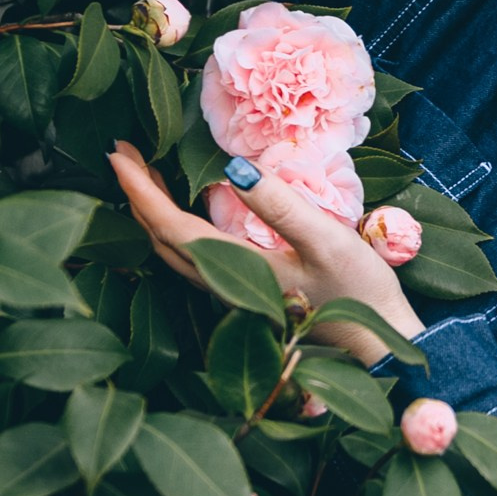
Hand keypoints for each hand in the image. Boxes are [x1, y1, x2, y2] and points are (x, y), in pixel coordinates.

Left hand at [108, 142, 424, 368]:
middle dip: (137, 195)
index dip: (140, 190)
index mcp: (236, 269)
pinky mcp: (246, 291)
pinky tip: (187, 209)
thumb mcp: (327, 240)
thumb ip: (281, 205)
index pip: (171, 226)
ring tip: (144, 175)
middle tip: (123, 152)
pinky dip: (175, 227)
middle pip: (161, 240)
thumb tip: (234, 170)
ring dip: (153, 212)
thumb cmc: (358, 291)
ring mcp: (233, 291)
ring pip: (174, 251)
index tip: (119, 152)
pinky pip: (193, 257)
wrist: (376, 343)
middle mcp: (224, 284)